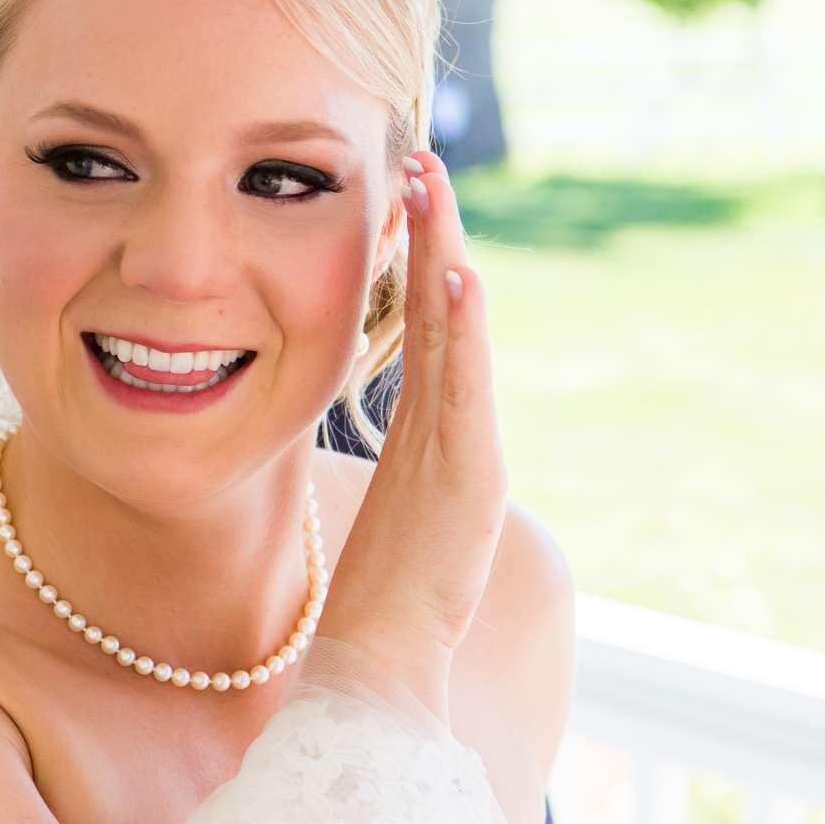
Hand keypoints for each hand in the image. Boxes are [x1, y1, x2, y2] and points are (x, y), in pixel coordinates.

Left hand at [316, 149, 507, 723]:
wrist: (389, 666)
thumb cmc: (384, 604)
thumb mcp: (385, 516)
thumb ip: (390, 472)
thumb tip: (357, 440)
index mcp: (429, 435)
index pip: (424, 329)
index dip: (417, 261)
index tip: (401, 195)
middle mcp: (452, 431)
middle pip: (444, 313)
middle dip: (433, 233)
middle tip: (421, 157)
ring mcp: (464, 450)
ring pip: (454, 334)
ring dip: (443, 255)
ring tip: (434, 189)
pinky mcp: (467, 477)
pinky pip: (463, 386)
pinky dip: (465, 328)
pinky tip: (458, 276)